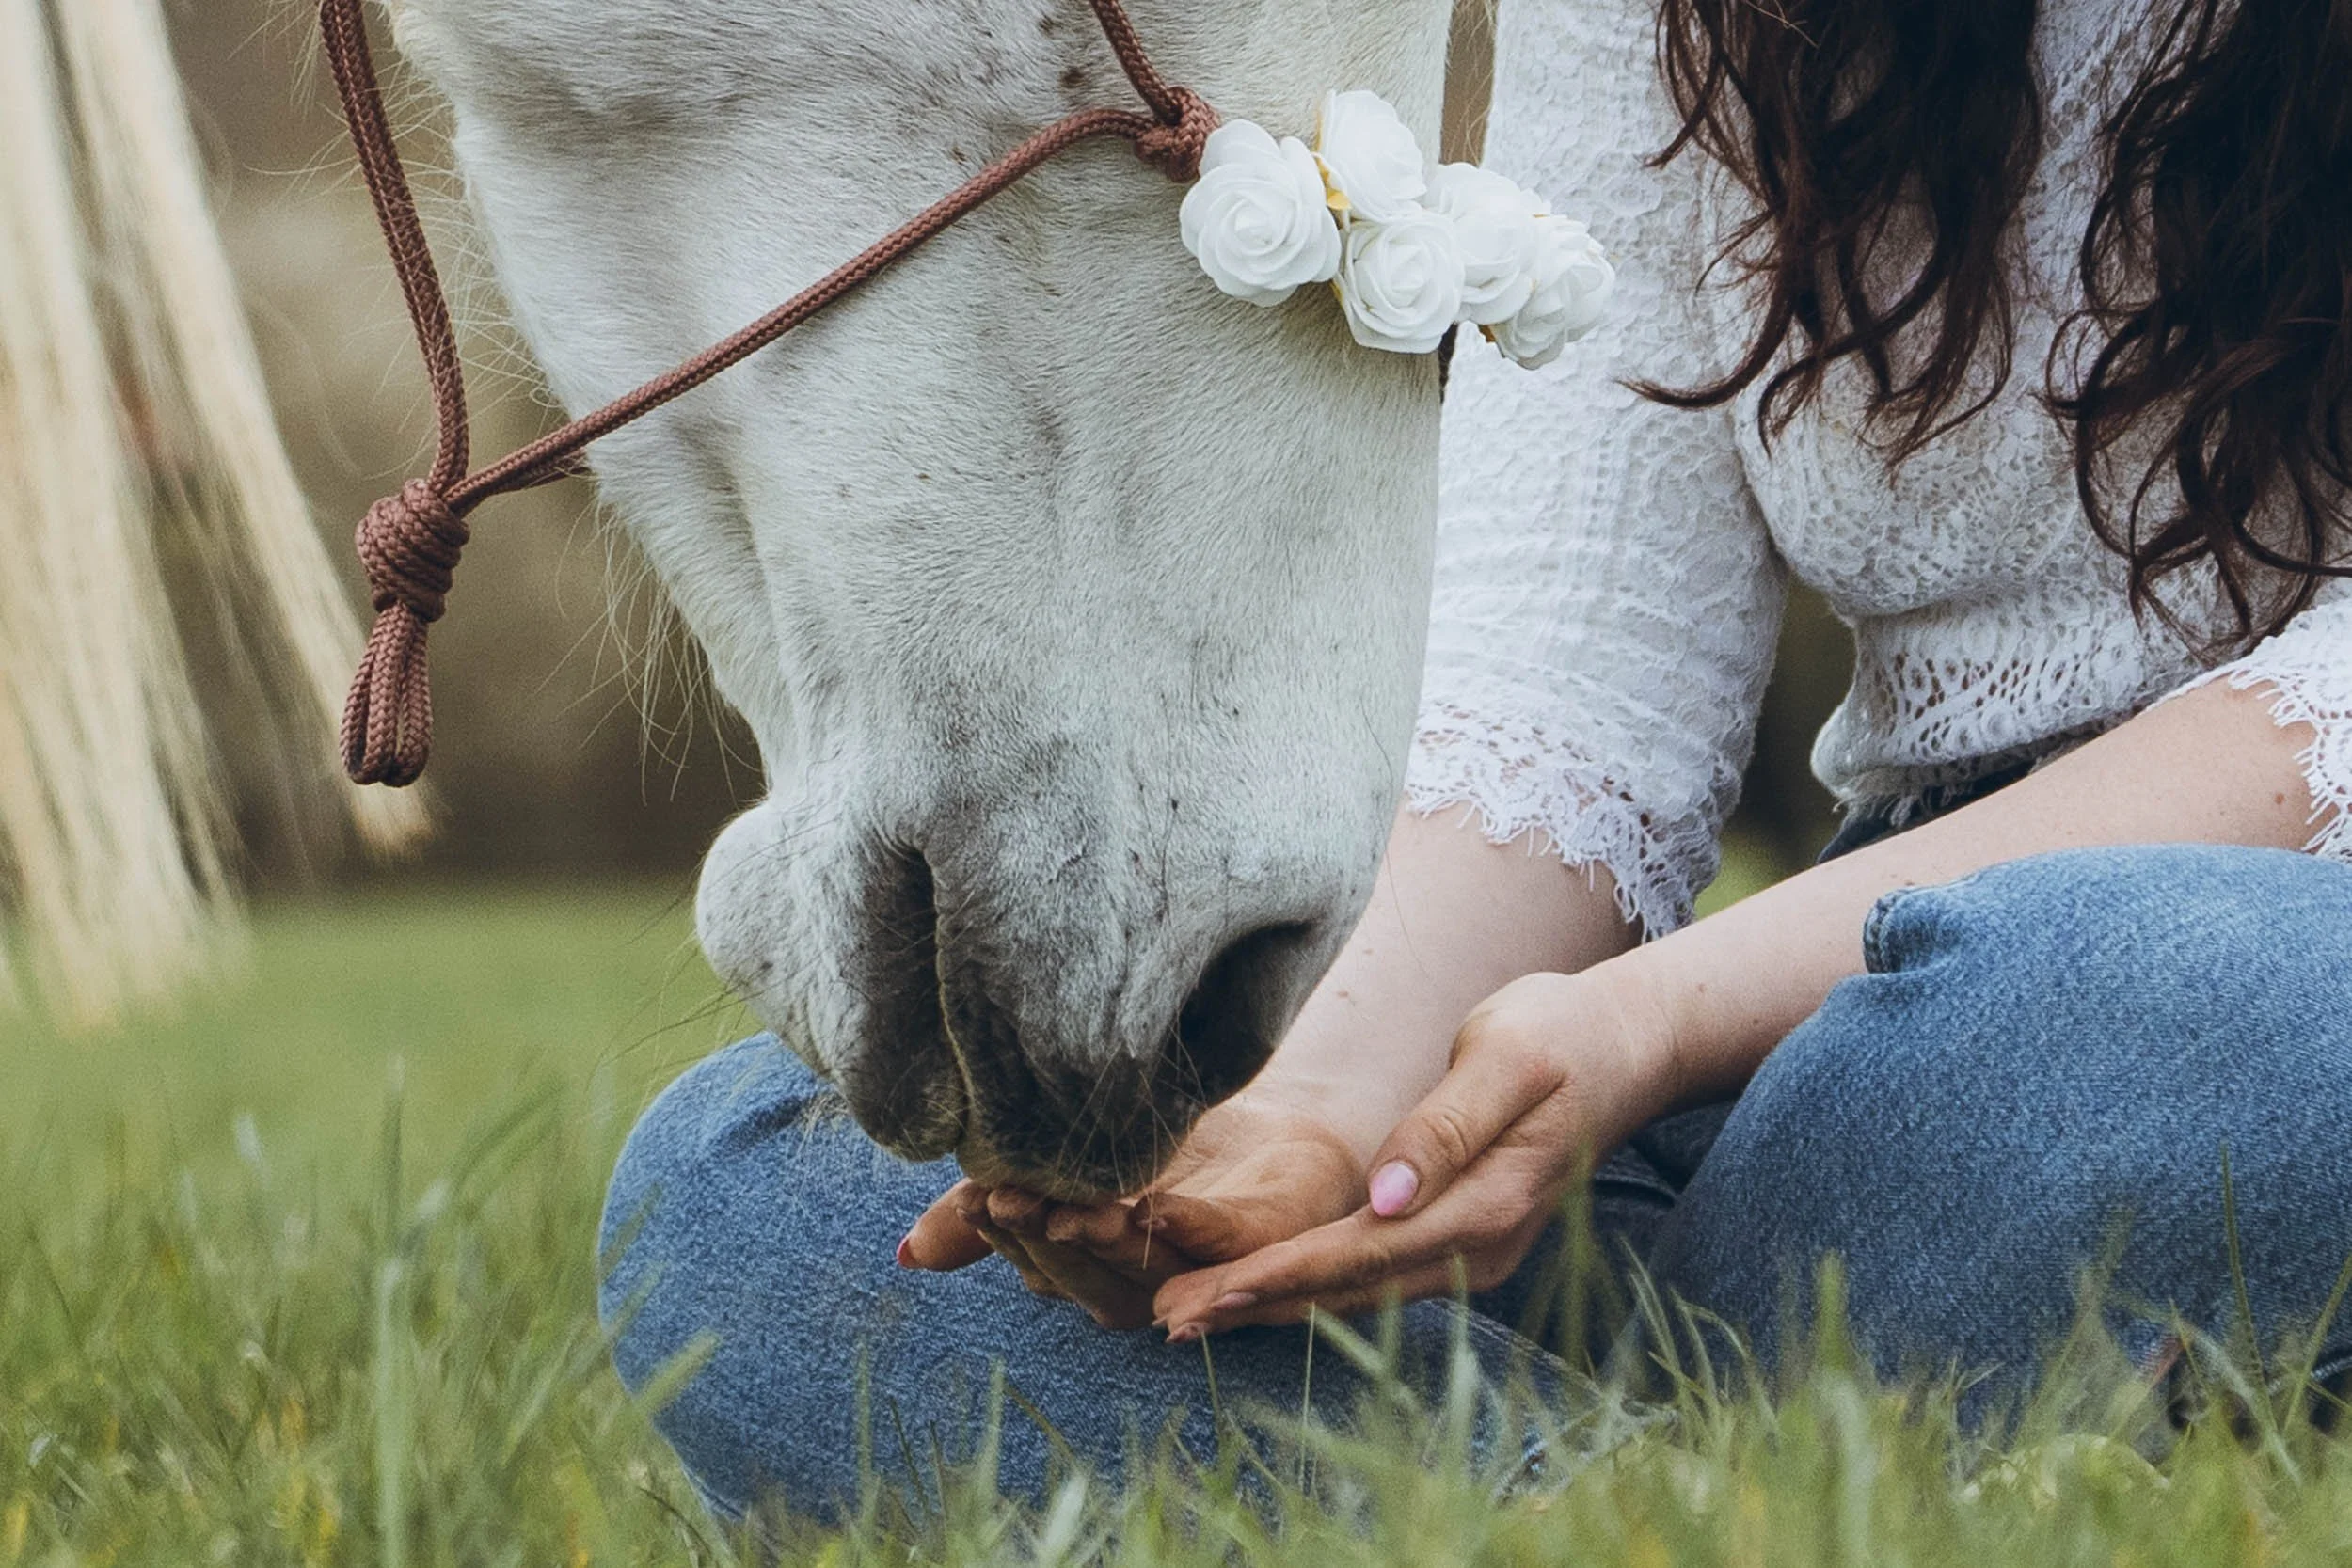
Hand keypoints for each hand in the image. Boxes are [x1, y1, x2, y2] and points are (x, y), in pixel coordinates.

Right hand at [897, 1087, 1367, 1329]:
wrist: (1273, 1118)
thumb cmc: (1165, 1146)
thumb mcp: (1066, 1164)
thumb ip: (995, 1205)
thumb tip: (907, 1257)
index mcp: (1092, 1271)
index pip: (1035, 1262)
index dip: (1003, 1232)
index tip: (974, 1194)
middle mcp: (1143, 1284)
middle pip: (1083, 1275)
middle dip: (1045, 1239)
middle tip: (1010, 1195)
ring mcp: (1204, 1271)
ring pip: (1143, 1269)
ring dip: (1104, 1244)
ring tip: (1071, 1207)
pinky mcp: (1262, 1244)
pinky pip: (1218, 1244)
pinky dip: (1181, 1226)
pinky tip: (1151, 1204)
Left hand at [1149, 965, 1677, 1337]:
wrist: (1621, 1048)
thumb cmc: (1559, 1036)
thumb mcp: (1506, 1057)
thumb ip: (1445, 1127)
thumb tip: (1388, 1198)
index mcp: (1485, 1204)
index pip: (1361, 1252)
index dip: (1280, 1274)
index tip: (1208, 1290)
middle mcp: (1477, 1248)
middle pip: (1348, 1290)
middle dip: (1255, 1306)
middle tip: (1167, 1319)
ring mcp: (1471, 1254)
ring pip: (1356, 1293)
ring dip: (1272, 1306)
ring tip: (1187, 1316)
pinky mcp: (1458, 1242)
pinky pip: (1372, 1277)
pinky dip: (1308, 1288)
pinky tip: (1253, 1293)